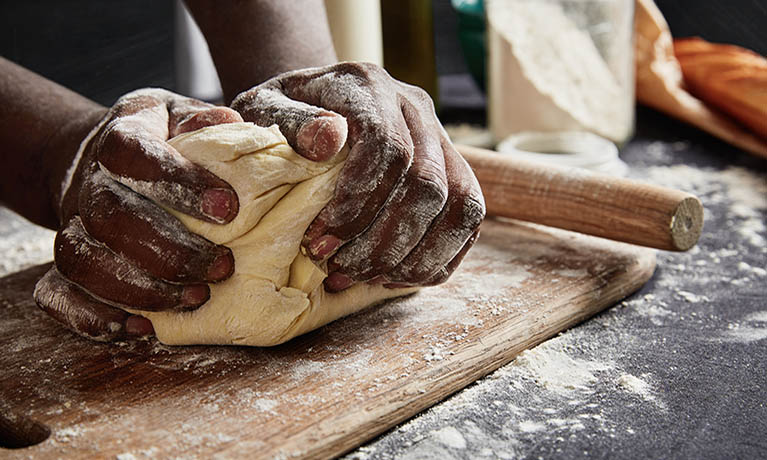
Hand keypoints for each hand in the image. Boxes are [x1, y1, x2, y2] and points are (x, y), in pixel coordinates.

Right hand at [34, 89, 242, 340]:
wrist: (101, 160)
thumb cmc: (164, 139)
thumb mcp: (185, 116)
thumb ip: (207, 121)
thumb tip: (233, 124)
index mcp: (121, 135)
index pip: (133, 151)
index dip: (177, 180)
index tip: (228, 208)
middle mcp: (88, 180)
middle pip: (110, 216)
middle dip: (170, 249)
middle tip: (221, 266)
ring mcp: (71, 223)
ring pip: (85, 261)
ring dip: (141, 289)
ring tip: (195, 298)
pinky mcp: (64, 262)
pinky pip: (58, 294)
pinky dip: (92, 316)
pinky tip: (141, 327)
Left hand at [231, 63, 484, 291]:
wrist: (313, 106)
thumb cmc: (283, 119)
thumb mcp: (264, 111)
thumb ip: (290, 124)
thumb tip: (326, 139)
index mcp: (369, 86)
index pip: (388, 147)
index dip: (358, 204)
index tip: (320, 240)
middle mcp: (415, 107)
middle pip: (427, 183)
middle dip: (383, 241)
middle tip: (338, 268)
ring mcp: (440, 137)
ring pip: (460, 205)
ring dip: (413, 256)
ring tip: (366, 278)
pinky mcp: (453, 169)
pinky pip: (467, 222)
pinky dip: (436, 259)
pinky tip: (394, 277)